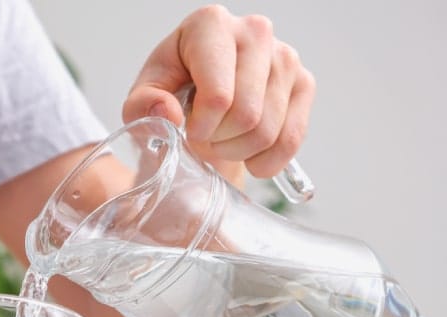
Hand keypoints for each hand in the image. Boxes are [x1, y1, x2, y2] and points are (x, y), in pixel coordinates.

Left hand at [123, 5, 315, 181]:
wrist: (202, 103)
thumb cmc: (172, 95)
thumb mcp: (144, 100)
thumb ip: (143, 106)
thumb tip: (167, 112)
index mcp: (210, 25)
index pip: (218, 96)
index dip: (202, 128)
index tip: (188, 130)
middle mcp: (255, 31)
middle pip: (246, 116)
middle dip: (219, 141)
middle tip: (204, 138)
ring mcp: (285, 56)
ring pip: (267, 131)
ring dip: (238, 152)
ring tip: (221, 141)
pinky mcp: (304, 82)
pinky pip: (291, 140)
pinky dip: (266, 160)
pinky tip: (248, 155)